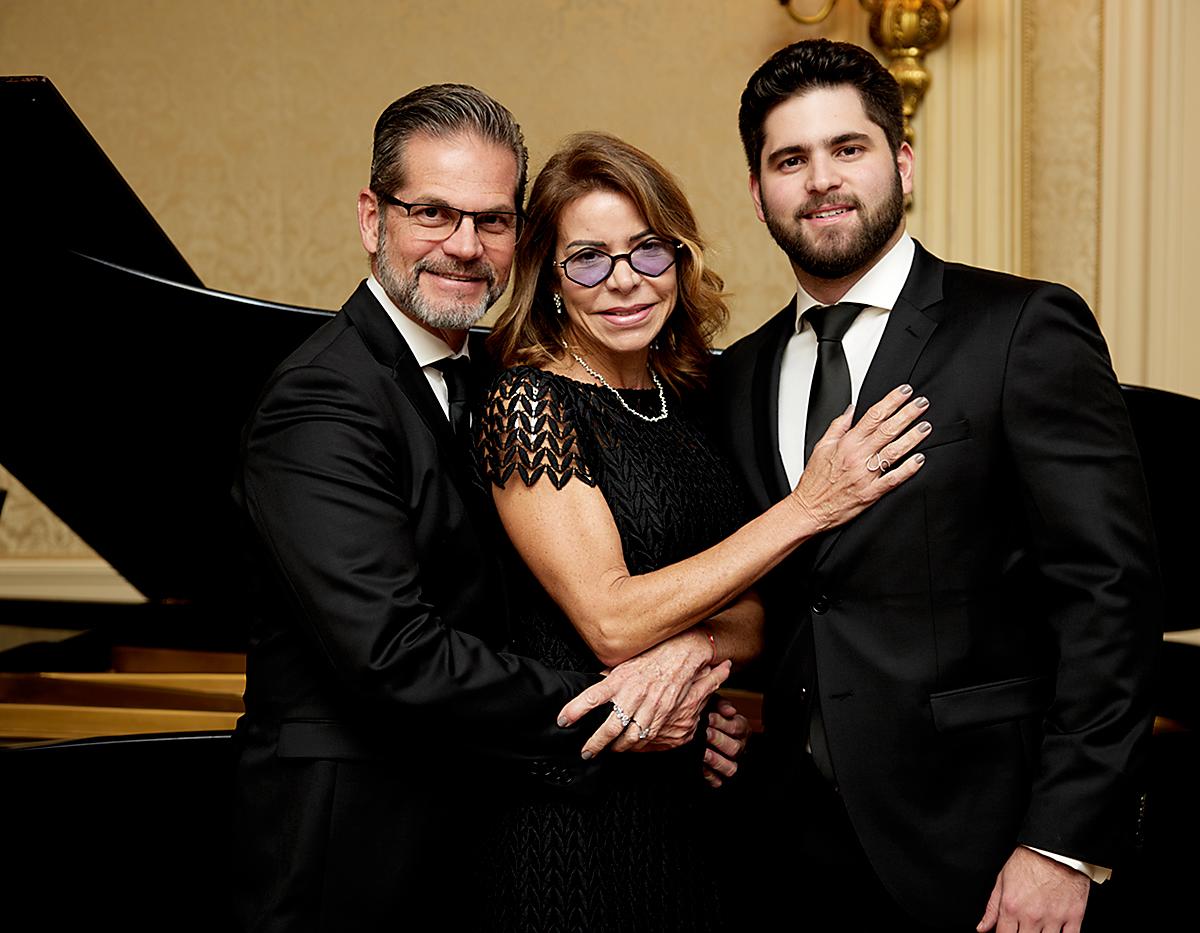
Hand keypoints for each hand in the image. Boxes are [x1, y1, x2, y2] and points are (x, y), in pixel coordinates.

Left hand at [557, 631, 728, 758]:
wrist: (682, 654)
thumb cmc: (653, 655)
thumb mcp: (625, 663)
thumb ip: (610, 677)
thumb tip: (595, 683)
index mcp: (620, 680)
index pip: (592, 697)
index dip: (575, 711)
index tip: (563, 720)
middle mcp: (633, 695)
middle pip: (610, 728)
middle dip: (596, 744)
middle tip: (586, 752)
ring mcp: (650, 707)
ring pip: (630, 738)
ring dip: (617, 748)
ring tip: (609, 750)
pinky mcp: (664, 715)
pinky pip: (648, 737)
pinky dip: (637, 745)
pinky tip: (631, 746)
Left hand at [702, 698, 749, 787]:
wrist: (694, 730)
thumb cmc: (706, 716)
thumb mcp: (712, 704)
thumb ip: (720, 704)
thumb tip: (730, 710)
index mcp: (740, 729)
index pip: (738, 728)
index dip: (724, 723)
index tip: (709, 717)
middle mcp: (738, 747)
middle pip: (735, 748)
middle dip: (719, 740)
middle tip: (706, 733)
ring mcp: (730, 762)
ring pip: (731, 768)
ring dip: (717, 761)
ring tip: (704, 752)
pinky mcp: (719, 776)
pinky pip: (718, 781)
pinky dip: (710, 776)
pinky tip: (701, 767)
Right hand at [792, 384, 929, 532]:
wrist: (809, 509)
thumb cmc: (814, 481)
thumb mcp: (821, 447)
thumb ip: (838, 426)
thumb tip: (851, 409)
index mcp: (846, 444)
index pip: (873, 416)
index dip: (891, 401)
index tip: (904, 392)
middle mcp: (857, 457)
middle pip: (887, 430)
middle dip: (907, 414)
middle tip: (922, 403)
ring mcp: (866, 475)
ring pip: (894, 452)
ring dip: (912, 437)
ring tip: (925, 427)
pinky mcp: (871, 493)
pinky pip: (893, 479)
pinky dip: (908, 469)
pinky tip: (919, 459)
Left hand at [976, 847, 1089, 932]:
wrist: (1055, 849)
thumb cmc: (1029, 861)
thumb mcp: (1002, 880)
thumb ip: (992, 907)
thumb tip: (982, 928)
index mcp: (1012, 907)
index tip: (1008, 932)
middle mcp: (1032, 916)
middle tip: (1025, 929)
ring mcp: (1054, 918)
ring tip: (1039, 929)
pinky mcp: (1074, 917)